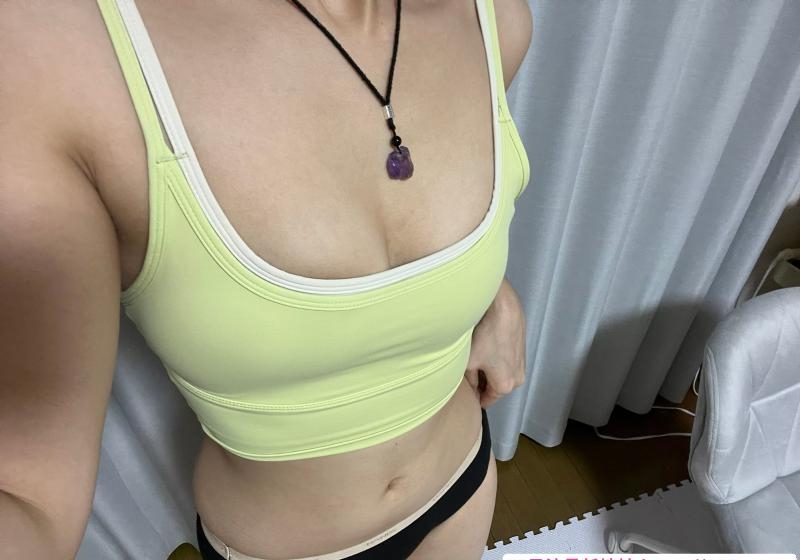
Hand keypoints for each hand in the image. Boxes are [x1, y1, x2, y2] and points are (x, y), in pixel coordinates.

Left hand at [464, 278, 526, 408]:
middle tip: (466, 372)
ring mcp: (522, 364)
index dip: (473, 397)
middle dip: (481, 382)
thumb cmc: (486, 335)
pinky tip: (486, 347)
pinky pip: (506, 362)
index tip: (463, 392)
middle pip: (494, 387)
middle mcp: (517, 378)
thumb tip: (471, 388)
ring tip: (475, 358)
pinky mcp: (522, 350)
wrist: (504, 308)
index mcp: (505, 386)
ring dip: (489, 370)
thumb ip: (470, 381)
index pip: (486, 400)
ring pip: (500, 374)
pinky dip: (496, 359)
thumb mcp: (470, 362)